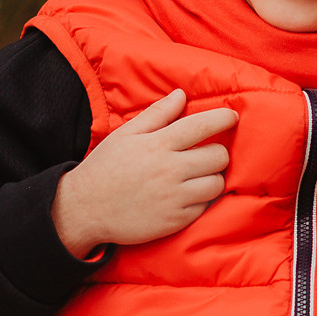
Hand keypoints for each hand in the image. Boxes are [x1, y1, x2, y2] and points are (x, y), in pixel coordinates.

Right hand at [52, 88, 235, 256]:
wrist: (85, 209)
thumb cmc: (105, 167)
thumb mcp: (126, 134)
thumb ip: (157, 114)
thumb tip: (181, 94)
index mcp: (158, 144)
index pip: (202, 126)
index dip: (223, 118)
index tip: (232, 117)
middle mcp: (170, 170)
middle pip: (218, 156)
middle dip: (217, 152)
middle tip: (206, 154)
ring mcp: (174, 198)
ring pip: (217, 183)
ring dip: (213, 177)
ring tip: (199, 176)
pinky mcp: (175, 221)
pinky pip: (205, 207)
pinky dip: (201, 200)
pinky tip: (187, 195)